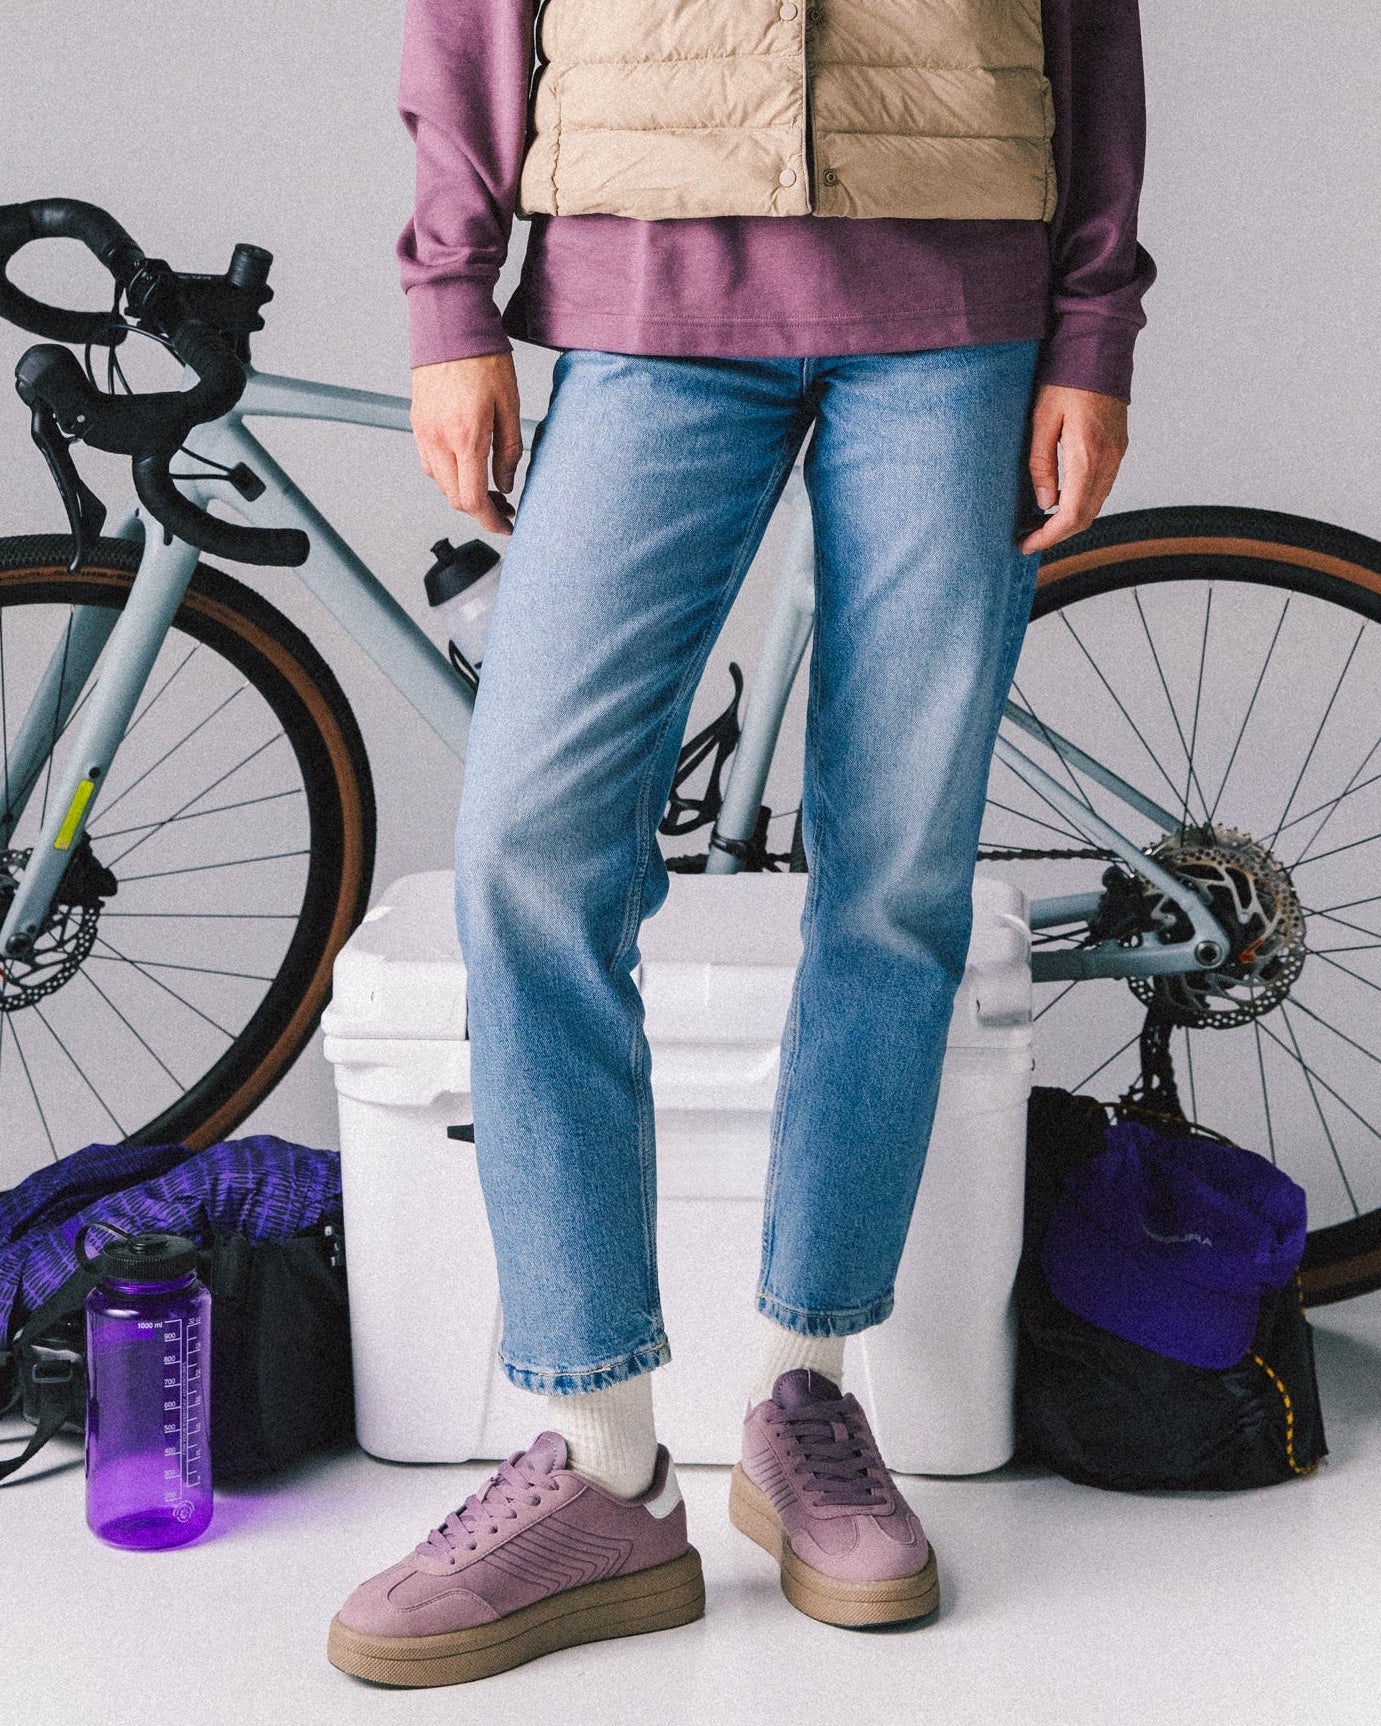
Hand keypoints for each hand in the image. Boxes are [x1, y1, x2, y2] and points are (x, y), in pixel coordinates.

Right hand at [410, 352, 523, 536]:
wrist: (449, 325)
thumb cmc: (482, 358)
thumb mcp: (510, 405)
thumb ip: (509, 450)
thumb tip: (506, 484)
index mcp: (466, 437)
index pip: (473, 499)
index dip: (490, 520)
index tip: (506, 526)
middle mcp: (439, 440)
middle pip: (455, 498)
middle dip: (481, 511)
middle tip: (504, 508)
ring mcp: (424, 433)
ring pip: (441, 484)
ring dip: (464, 493)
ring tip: (489, 488)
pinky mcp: (417, 425)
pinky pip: (430, 464)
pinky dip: (449, 475)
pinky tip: (466, 466)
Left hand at [1018, 383, 1128, 555]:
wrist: (1100, 348)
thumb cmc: (1066, 379)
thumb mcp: (1042, 421)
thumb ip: (1041, 465)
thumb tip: (1044, 504)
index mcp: (1088, 455)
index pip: (1072, 515)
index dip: (1049, 537)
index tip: (1026, 545)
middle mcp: (1108, 460)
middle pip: (1086, 516)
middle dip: (1057, 534)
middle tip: (1028, 537)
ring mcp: (1117, 454)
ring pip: (1095, 504)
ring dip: (1069, 519)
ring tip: (1038, 522)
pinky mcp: (1118, 448)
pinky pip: (1101, 487)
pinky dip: (1080, 501)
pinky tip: (1058, 498)